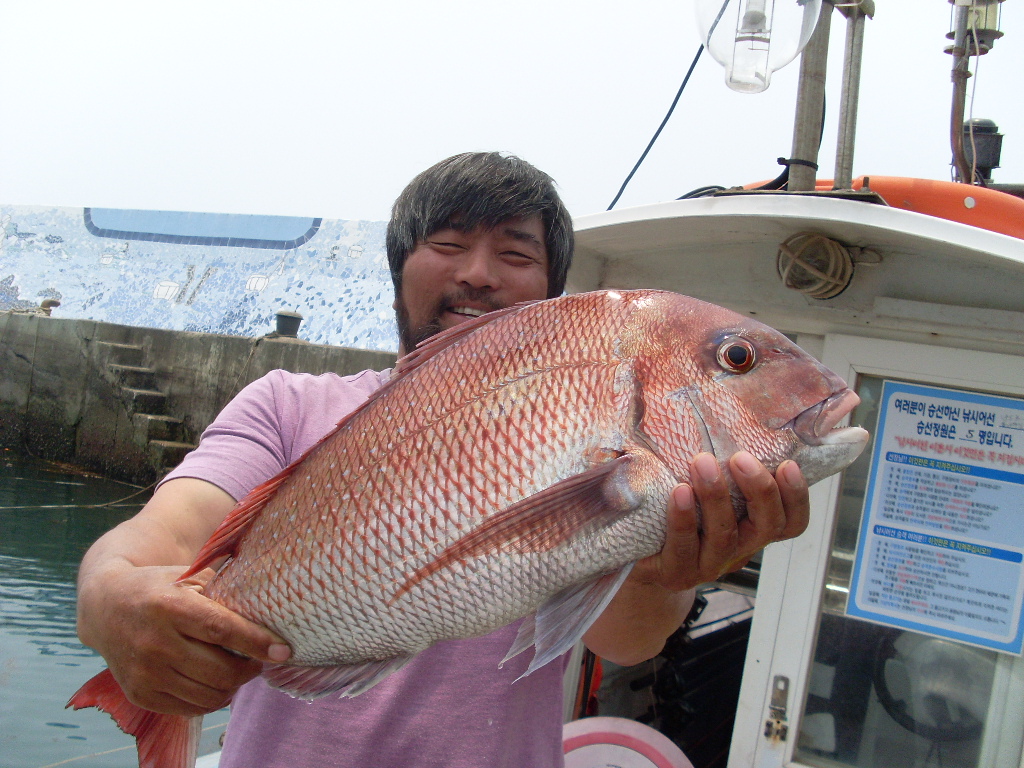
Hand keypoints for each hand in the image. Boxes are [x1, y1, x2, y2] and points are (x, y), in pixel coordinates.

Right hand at [78, 565, 290, 716]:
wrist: (106, 606)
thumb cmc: (160, 587)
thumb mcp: (190, 577)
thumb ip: (225, 592)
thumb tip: (270, 608)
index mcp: (169, 606)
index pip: (222, 630)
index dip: (257, 643)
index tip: (283, 650)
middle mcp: (154, 642)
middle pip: (220, 671)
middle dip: (250, 669)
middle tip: (260, 659)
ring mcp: (145, 673)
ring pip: (209, 696)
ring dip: (234, 686)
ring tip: (239, 670)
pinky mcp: (140, 695)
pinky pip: (190, 709)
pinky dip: (211, 699)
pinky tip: (215, 681)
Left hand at [631, 451, 809, 590]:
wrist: (638, 555)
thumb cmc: (673, 508)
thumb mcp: (702, 482)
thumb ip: (717, 458)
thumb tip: (718, 402)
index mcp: (752, 528)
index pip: (790, 522)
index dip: (796, 497)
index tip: (788, 464)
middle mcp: (737, 549)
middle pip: (766, 527)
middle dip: (759, 491)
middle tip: (741, 458)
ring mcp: (707, 565)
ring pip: (725, 537)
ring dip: (717, 497)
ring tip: (702, 462)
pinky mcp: (676, 572)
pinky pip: (684, 549)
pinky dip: (684, 519)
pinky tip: (680, 492)